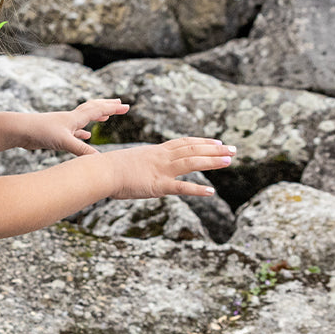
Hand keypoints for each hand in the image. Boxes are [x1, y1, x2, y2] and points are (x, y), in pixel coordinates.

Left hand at [25, 98, 130, 155]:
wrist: (20, 131)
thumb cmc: (41, 133)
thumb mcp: (64, 142)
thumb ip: (82, 150)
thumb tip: (100, 160)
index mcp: (75, 118)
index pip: (98, 109)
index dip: (113, 108)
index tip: (127, 106)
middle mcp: (70, 119)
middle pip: (93, 108)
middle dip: (108, 106)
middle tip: (120, 104)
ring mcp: (63, 125)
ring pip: (84, 118)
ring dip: (96, 116)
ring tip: (106, 116)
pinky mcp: (56, 133)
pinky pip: (74, 131)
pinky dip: (82, 132)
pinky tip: (85, 135)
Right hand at [105, 138, 233, 199]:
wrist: (101, 171)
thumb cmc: (108, 168)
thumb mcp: (129, 161)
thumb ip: (139, 164)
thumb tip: (139, 167)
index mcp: (155, 151)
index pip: (184, 143)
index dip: (202, 142)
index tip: (217, 141)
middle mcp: (162, 157)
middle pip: (193, 149)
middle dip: (214, 149)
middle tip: (233, 149)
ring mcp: (161, 170)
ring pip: (192, 162)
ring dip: (212, 161)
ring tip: (229, 161)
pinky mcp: (158, 185)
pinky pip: (181, 187)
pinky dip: (197, 189)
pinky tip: (211, 192)